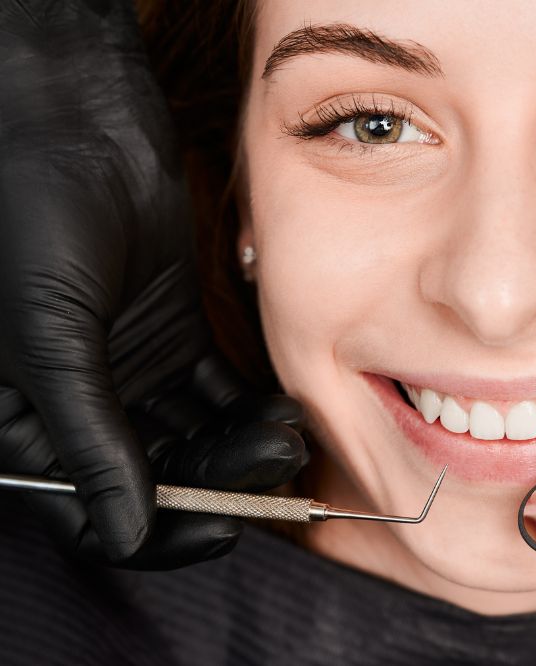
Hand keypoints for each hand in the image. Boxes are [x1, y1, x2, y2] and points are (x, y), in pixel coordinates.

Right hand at [0, 1, 304, 564]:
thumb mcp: (50, 339)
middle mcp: (79, 407)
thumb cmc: (29, 218)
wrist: (68, 122)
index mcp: (25, 424)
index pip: (93, 510)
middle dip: (221, 479)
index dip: (159, 530)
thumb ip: (89, 437)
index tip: (224, 526)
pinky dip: (249, 406)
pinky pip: (217, 392)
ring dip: (244, 444)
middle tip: (279, 463)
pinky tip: (284, 407)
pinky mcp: (172, 336)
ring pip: (196, 437)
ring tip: (290, 432)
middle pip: (158, 478)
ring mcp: (129, 373)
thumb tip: (125, 531)